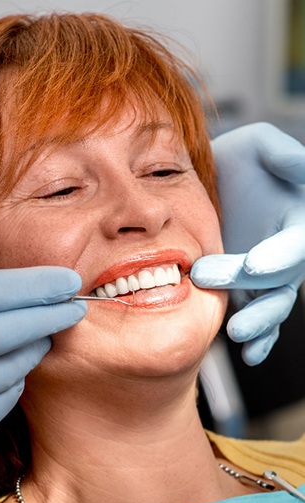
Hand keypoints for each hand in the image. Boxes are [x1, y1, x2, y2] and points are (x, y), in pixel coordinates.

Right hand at [0, 267, 85, 480]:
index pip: (3, 289)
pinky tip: (5, 374)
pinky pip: (6, 398)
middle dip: (56, 315)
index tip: (70, 282)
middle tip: (76, 308)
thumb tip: (19, 290)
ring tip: (39, 339)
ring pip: (19, 365)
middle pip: (23, 325)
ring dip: (33, 349)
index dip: (44, 284)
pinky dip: (10, 383)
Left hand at [190, 123, 304, 365]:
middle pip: (280, 279)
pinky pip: (260, 321)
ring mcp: (269, 278)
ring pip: (272, 306)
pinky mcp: (250, 294)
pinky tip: (249, 355)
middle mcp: (288, 254)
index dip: (280, 256)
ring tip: (236, 333)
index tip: (254, 265)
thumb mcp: (258, 145)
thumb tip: (303, 167)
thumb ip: (283, 156)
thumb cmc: (238, 162)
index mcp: (298, 220)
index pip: (297, 243)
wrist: (210, 186)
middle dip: (252, 289)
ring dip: (259, 323)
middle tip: (209, 282)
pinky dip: (259, 341)